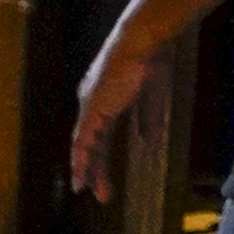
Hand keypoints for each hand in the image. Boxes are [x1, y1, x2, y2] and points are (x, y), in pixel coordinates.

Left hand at [66, 43, 154, 199]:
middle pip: (89, 143)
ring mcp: (91, 104)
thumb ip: (148, 119)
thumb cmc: (151, 60)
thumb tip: (148, 141)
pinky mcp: (93, 107)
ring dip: (86, 169)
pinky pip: (83, 139)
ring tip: (86, 190)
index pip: (99, 135)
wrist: (145, 41)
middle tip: (97, 192)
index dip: (99, 156)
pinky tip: (81, 174)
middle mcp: (93, 103)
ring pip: (83, 145)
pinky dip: (81, 158)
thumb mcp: (153, 97)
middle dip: (93, 169)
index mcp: (105, 99)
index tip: (101, 175)